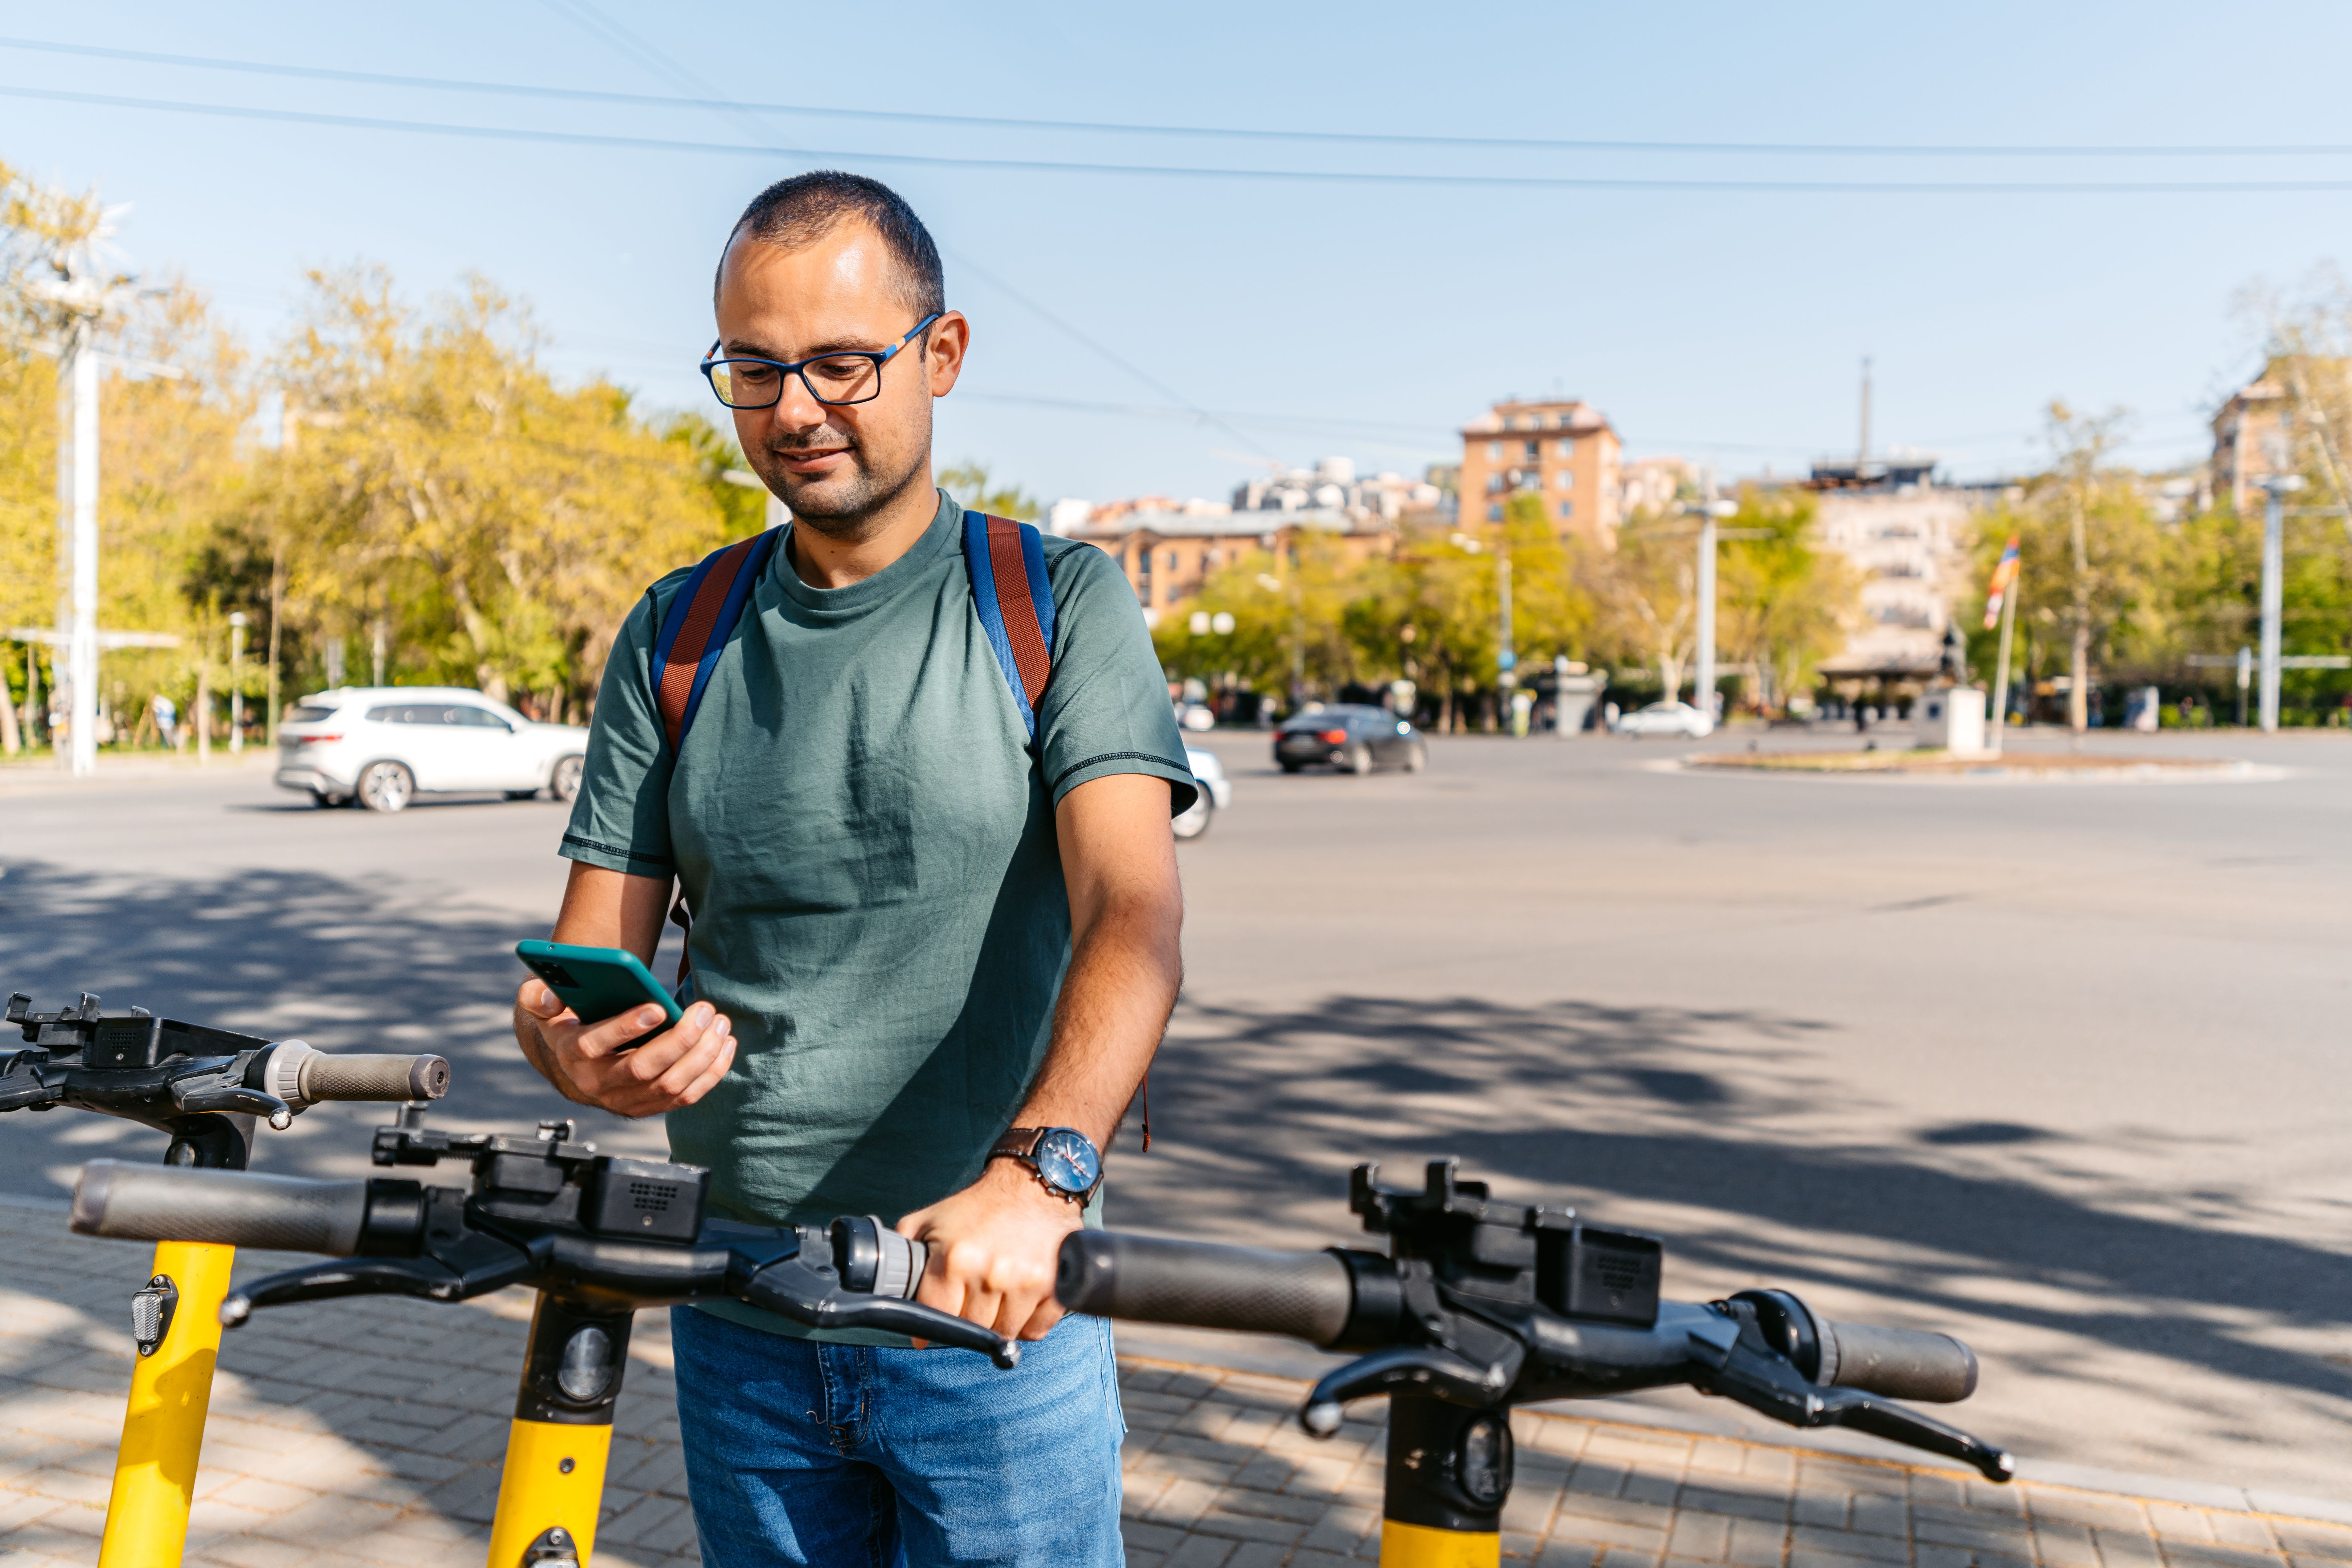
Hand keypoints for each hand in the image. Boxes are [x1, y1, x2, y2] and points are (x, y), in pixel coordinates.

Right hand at [512, 979, 735, 1118]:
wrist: (574, 1060)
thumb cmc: (567, 1021)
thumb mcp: (543, 1006)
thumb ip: (538, 996)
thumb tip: (549, 997)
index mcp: (571, 1053)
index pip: (595, 1044)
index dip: (626, 1027)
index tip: (658, 1007)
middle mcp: (596, 1084)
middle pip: (642, 1068)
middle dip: (680, 1039)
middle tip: (706, 1010)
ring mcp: (624, 1100)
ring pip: (669, 1086)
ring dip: (702, 1056)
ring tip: (721, 1023)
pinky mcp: (648, 1107)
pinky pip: (685, 1097)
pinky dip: (710, 1074)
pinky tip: (726, 1045)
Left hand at [897, 1160, 1084, 1341]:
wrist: (1033, 1183)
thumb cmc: (978, 1206)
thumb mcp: (929, 1220)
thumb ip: (902, 1252)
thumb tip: (882, 1289)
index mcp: (954, 1259)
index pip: (939, 1319)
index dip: (936, 1322)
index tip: (937, 1321)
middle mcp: (991, 1274)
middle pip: (973, 1330)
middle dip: (970, 1317)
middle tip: (973, 1295)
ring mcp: (1026, 1282)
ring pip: (1005, 1334)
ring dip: (1000, 1322)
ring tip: (998, 1293)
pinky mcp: (1055, 1287)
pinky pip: (1036, 1330)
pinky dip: (1028, 1323)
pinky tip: (1022, 1298)